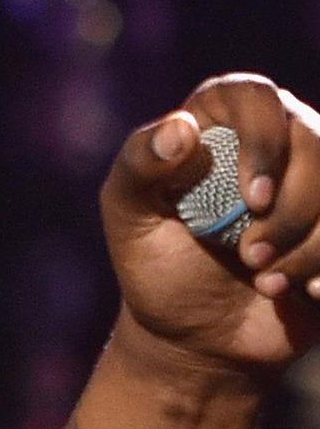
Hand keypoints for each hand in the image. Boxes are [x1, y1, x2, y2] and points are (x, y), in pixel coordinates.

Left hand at [101, 73, 319, 377]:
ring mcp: (317, 183)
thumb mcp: (128, 217)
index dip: (263, 139)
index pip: (254, 93)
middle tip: (248, 255)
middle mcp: (278, 141)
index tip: (254, 198)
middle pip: (316, 140)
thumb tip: (180, 127)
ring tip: (264, 279)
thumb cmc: (157, 264)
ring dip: (311, 244)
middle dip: (289, 210)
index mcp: (219, 125)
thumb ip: (139, 166)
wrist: (198, 334)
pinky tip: (308, 292)